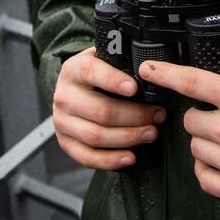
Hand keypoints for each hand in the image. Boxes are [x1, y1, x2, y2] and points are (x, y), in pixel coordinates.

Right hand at [53, 47, 166, 170]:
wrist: (71, 90)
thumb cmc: (97, 74)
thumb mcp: (104, 59)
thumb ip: (120, 62)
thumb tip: (152, 72)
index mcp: (74, 70)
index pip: (91, 72)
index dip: (113, 80)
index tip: (134, 88)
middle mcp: (64, 96)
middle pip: (101, 111)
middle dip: (135, 116)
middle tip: (157, 115)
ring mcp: (62, 121)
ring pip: (96, 136)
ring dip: (128, 138)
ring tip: (151, 133)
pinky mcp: (65, 143)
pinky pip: (87, 157)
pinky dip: (111, 160)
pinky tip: (131, 157)